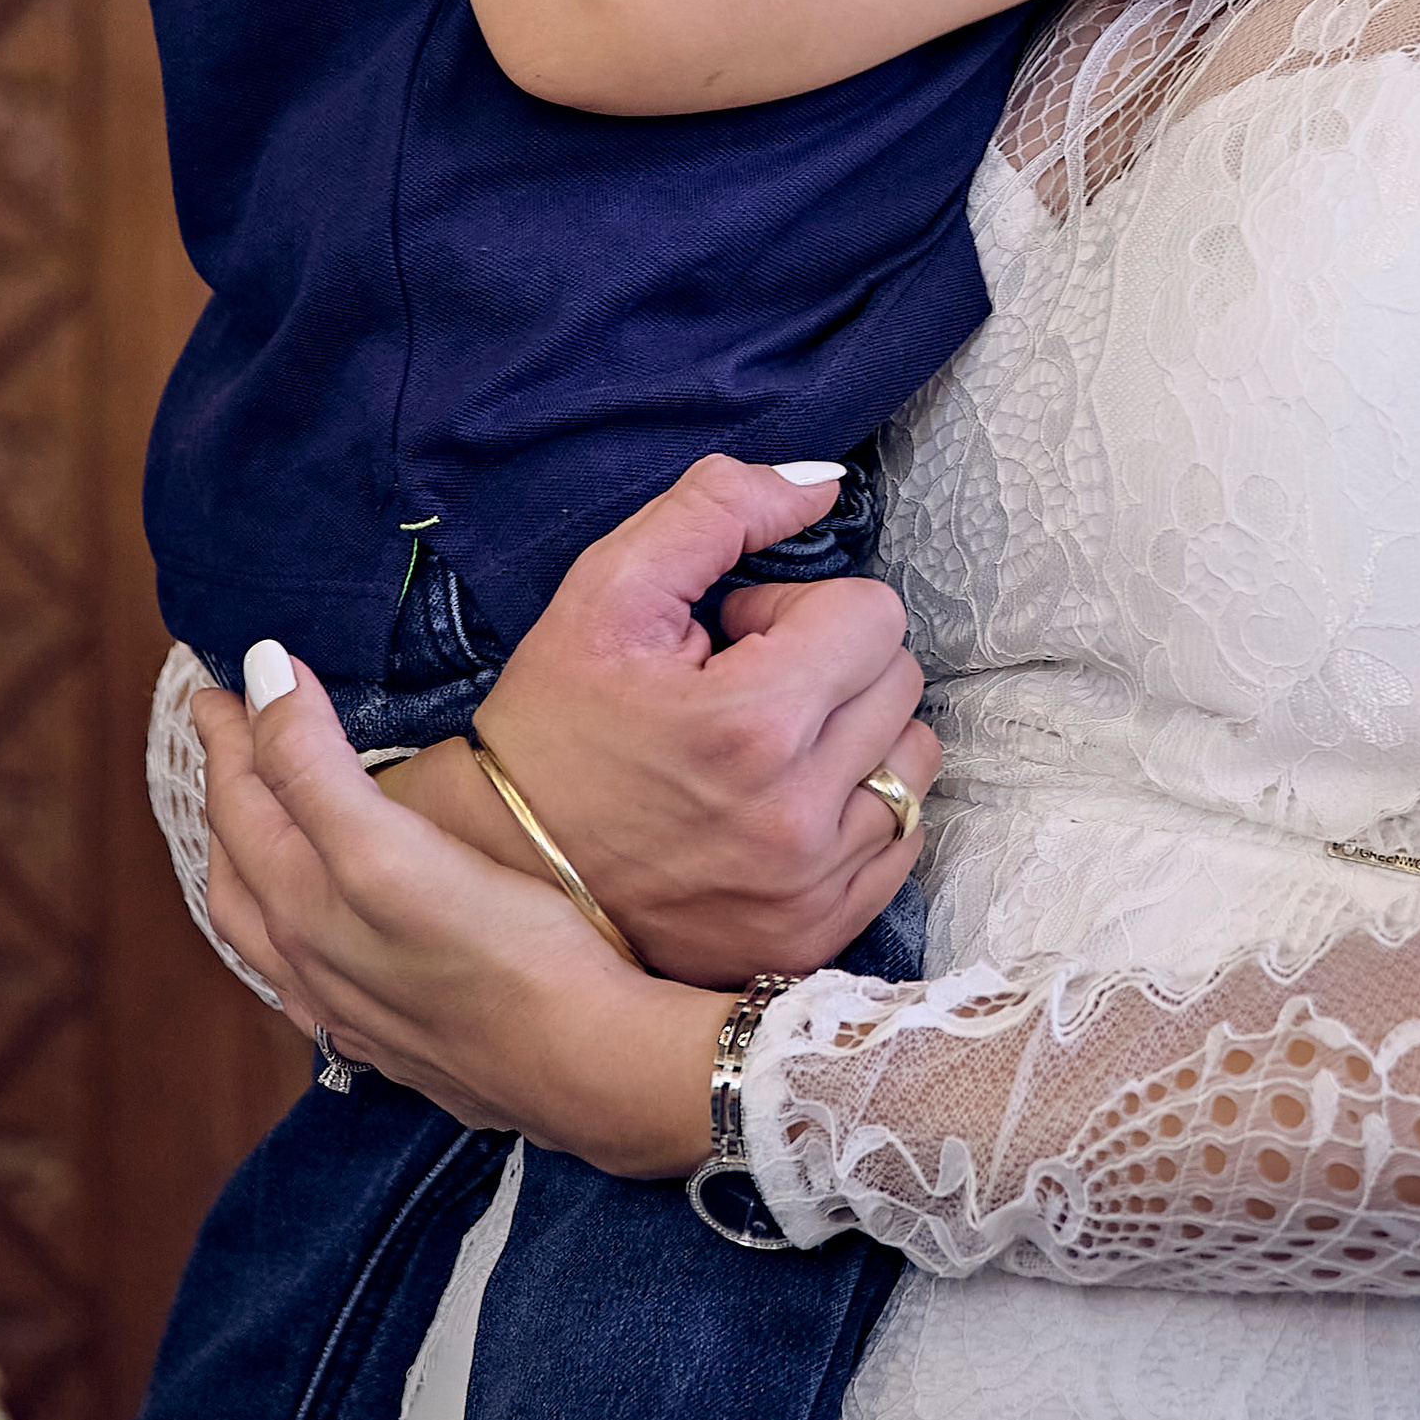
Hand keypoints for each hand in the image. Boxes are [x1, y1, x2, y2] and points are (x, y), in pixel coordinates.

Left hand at [200, 667, 725, 1172]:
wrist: (585, 1061)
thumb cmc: (499, 951)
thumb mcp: (387, 847)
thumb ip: (312, 766)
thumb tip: (260, 675)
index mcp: (300, 909)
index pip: (241, 803)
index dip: (233, 732)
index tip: (221, 678)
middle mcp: (311, 966)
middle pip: (240, 868)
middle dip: (228, 792)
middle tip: (230, 733)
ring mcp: (356, 1011)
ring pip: (271, 933)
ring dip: (252, 868)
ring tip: (259, 830)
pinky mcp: (404, 1040)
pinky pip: (317, 982)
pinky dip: (299, 939)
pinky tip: (327, 943)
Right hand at [367, 456, 937, 982]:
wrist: (505, 875)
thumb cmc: (553, 726)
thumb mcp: (606, 593)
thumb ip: (716, 510)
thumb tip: (823, 484)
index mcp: (754, 724)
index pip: (874, 614)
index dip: (800, 610)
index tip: (734, 642)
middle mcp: (798, 816)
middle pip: (901, 681)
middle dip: (832, 665)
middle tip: (743, 690)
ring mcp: (813, 888)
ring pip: (913, 759)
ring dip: (858, 736)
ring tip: (771, 748)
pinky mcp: (817, 935)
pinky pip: (902, 837)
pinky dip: (859, 808)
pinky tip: (785, 804)